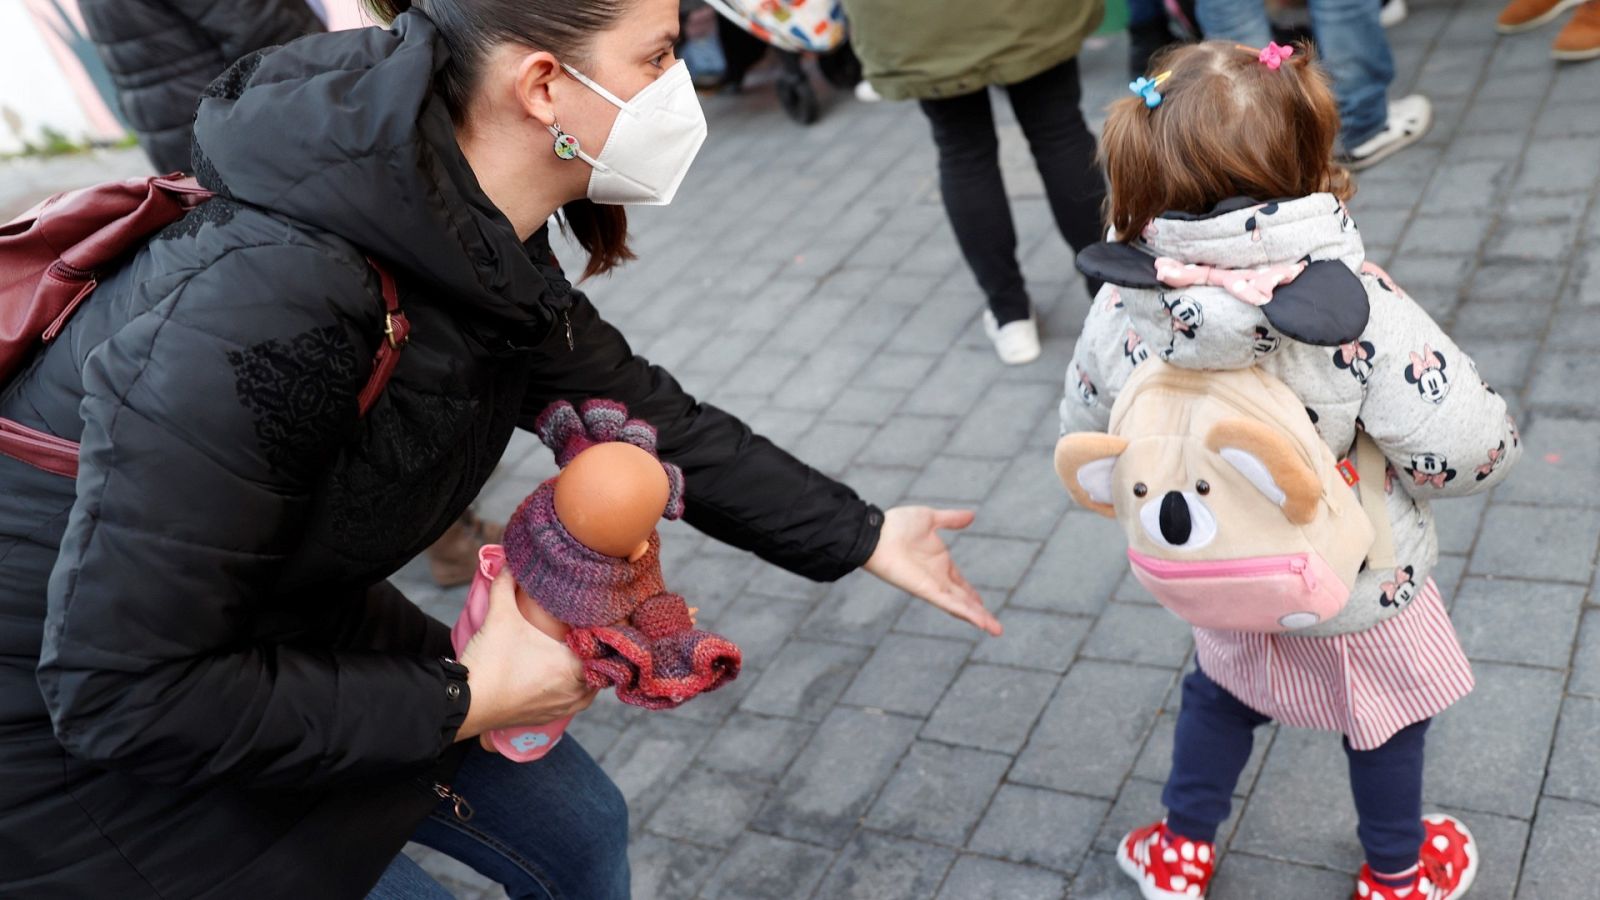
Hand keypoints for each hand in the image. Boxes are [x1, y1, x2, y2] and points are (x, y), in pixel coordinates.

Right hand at [455, 571, 597, 742]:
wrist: (465, 704)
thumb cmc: (489, 664)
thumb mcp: (500, 618)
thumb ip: (506, 585)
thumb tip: (510, 562)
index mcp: (575, 668)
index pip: (608, 646)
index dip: (608, 627)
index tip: (601, 613)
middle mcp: (578, 692)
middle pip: (602, 664)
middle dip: (596, 646)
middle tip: (588, 626)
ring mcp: (565, 708)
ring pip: (590, 683)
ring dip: (586, 666)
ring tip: (577, 646)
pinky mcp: (551, 717)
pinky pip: (576, 698)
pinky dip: (574, 684)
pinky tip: (563, 669)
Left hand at [864, 506, 1001, 635]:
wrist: (877, 532)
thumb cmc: (897, 525)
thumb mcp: (931, 519)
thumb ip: (951, 519)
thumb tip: (971, 516)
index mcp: (940, 563)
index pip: (960, 584)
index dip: (972, 595)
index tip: (982, 605)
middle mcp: (937, 578)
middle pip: (964, 600)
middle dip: (980, 614)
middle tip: (996, 628)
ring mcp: (933, 586)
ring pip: (960, 607)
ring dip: (979, 618)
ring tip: (996, 630)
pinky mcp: (927, 591)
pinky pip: (949, 604)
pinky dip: (965, 613)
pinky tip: (980, 622)